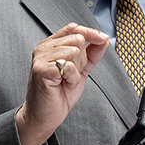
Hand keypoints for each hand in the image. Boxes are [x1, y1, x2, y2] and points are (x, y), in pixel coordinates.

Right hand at [16, 23, 108, 144]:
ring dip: (76, 71)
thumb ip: (91, 53)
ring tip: (65, 81)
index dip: (90, 33)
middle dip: (82, 60)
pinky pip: (69, 66)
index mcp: (51, 45)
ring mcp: (41, 57)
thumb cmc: (58, 94)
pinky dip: (72, 78)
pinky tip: (63, 84)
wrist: (45, 116)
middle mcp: (44, 48)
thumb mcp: (80, 70)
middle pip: (77, 40)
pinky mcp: (41, 69)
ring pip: (74, 52)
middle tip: (71, 75)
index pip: (74, 28)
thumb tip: (104, 39)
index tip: (103, 39)